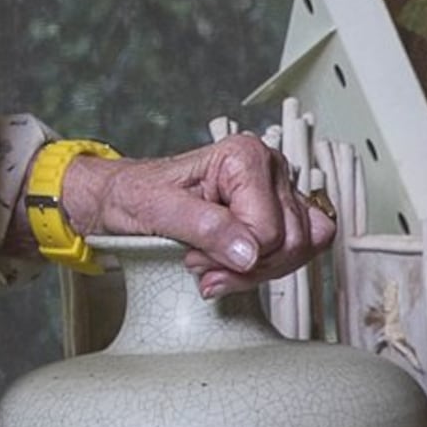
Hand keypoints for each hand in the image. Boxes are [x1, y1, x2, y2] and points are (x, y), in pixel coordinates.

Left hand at [64, 133, 331, 295]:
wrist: (123, 198)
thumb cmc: (135, 195)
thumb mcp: (157, 210)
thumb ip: (206, 228)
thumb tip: (249, 252)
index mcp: (244, 155)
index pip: (268, 229)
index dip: (232, 256)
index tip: (194, 257)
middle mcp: (269, 167)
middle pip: (291, 241)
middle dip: (246, 266)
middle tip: (201, 265)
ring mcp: (279, 190)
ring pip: (301, 247)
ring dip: (258, 270)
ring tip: (215, 265)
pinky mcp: (281, 211)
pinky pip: (303, 247)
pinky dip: (273, 266)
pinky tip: (238, 265)